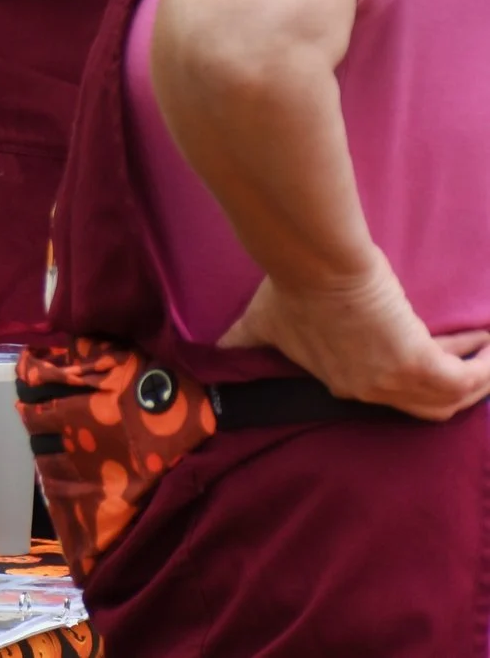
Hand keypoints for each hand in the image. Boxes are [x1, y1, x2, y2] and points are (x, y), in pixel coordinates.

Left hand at [218, 259, 489, 420]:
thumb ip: (241, 341)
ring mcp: (393, 379)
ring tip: (488, 352)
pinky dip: (487, 367)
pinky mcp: (416, 359)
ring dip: (476, 376)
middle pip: (428, 407)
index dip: (416, 383)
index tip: (436, 360)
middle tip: (471, 362)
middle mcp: (369, 390)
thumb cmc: (289, 284)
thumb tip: (208, 349)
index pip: (389, 399)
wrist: (312, 262)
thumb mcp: (262, 323)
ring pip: (450, 398)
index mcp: (341, 384)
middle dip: (453, 387)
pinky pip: (467, 379)